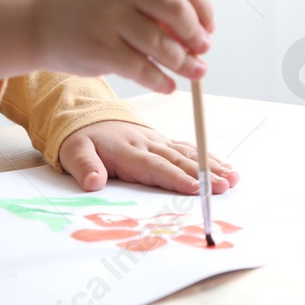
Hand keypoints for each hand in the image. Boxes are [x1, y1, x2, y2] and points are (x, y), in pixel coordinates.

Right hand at [0, 0, 214, 92]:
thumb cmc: (90, 6)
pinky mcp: (100, 48)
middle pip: (176, 9)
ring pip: (162, 43)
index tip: (209, 27)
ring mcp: (109, 17)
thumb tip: (199, 30)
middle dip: (196, 33)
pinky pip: (142, 69)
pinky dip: (160, 80)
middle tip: (203, 49)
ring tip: (195, 72)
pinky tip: (168, 85)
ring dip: (184, 62)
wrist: (39, 21)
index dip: (203, 7)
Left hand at [58, 120, 239, 194]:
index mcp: (126, 150)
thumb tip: (93, 183)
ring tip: (232, 178)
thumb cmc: (80, 140)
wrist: (86, 117)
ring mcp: (157, 141)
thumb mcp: (72, 152)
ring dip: (211, 166)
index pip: (153, 166)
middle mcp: (146, 144)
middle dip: (203, 174)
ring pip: (187, 153)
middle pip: (177, 160)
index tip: (194, 188)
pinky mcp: (163, 141)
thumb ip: (83, 167)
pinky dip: (207, 157)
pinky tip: (225, 166)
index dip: (174, 177)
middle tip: (224, 186)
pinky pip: (188, 148)